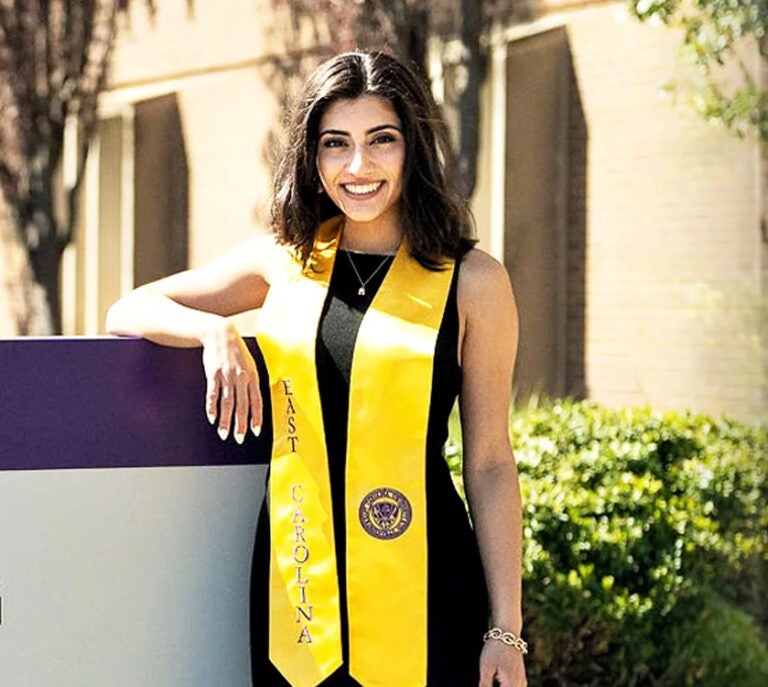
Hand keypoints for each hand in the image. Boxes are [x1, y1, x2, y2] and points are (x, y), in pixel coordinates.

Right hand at [201, 320, 261, 442]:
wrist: (221, 334)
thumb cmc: (236, 351)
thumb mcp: (250, 364)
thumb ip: (252, 382)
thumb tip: (255, 400)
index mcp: (252, 376)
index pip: (256, 401)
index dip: (256, 417)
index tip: (255, 431)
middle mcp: (241, 378)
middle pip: (242, 405)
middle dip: (241, 424)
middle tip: (239, 438)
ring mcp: (227, 376)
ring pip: (227, 403)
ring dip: (225, 420)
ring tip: (224, 433)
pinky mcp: (213, 374)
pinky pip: (213, 394)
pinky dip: (212, 407)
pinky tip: (212, 418)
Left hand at [478, 640, 526, 686]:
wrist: (507, 632)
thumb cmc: (495, 648)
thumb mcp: (486, 667)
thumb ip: (484, 685)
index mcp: (511, 684)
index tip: (485, 685)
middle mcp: (520, 684)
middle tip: (489, 681)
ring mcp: (522, 680)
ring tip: (493, 679)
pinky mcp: (521, 677)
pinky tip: (501, 683)